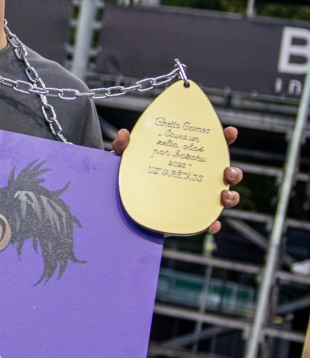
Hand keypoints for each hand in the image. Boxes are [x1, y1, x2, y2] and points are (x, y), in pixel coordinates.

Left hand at [112, 125, 241, 232]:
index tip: (230, 132)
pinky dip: (213, 223)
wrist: (124, 207)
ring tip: (224, 196)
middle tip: (227, 172)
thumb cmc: (130, 177)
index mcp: (186, 158)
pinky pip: (207, 222)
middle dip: (233, 172)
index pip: (210, 145)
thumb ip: (123, 147)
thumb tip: (123, 134)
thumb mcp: (125, 160)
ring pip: (223, 197)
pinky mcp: (190, 218)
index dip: (224, 138)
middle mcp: (197, 178)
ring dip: (231, 197)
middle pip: (224, 173)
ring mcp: (196, 198)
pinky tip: (212, 224)